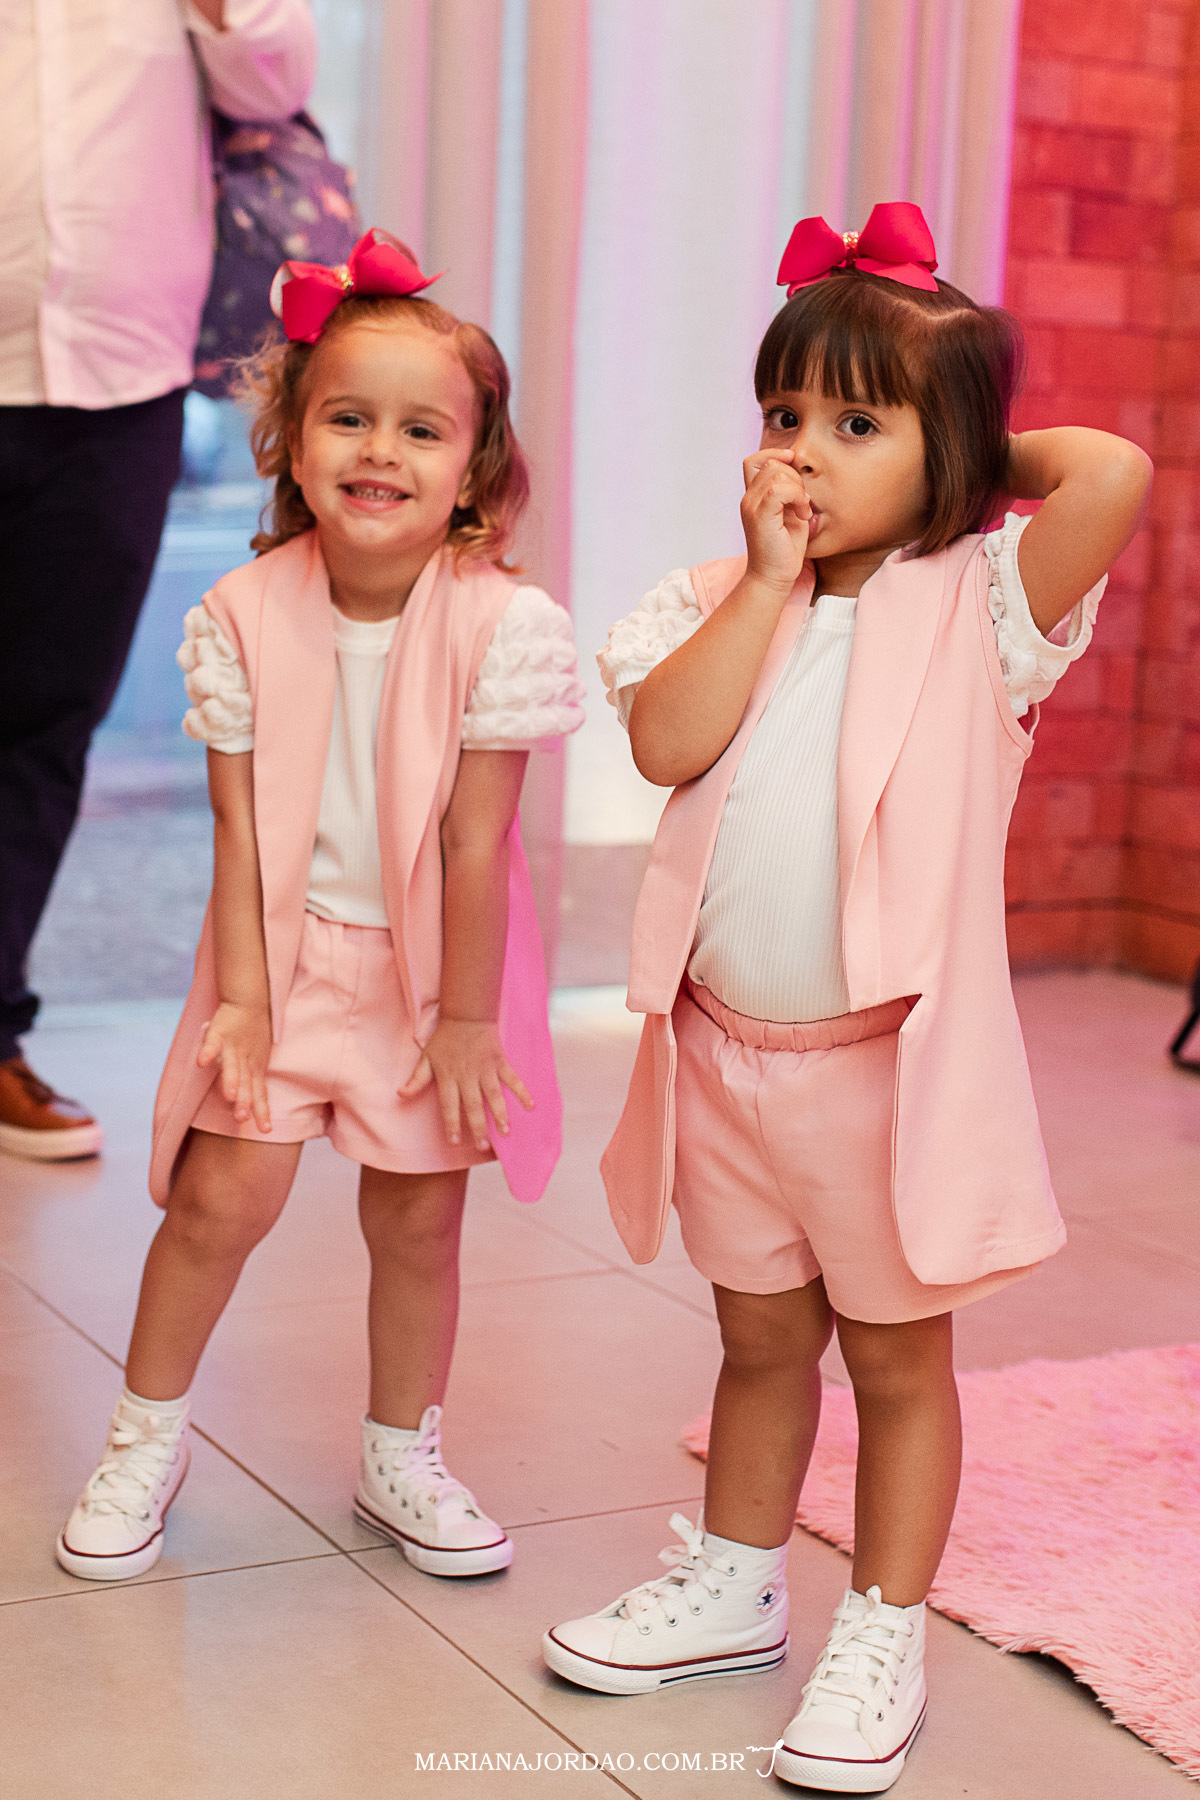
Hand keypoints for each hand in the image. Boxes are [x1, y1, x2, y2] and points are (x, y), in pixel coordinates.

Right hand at [197, 1002, 271, 1131]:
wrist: (249, 1001)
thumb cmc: (253, 1036)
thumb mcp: (257, 1062)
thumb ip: (250, 1083)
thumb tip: (246, 1109)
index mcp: (254, 1070)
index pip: (259, 1094)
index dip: (262, 1111)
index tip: (266, 1131)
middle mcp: (245, 1062)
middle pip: (245, 1084)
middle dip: (243, 1100)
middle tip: (241, 1117)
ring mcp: (233, 1047)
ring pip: (231, 1066)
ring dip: (229, 1080)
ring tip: (228, 1095)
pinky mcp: (219, 1033)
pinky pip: (212, 1043)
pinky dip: (207, 1052)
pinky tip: (202, 1062)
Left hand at [399, 1018, 533, 1151]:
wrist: (466, 1014)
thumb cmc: (445, 1038)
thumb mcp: (427, 1058)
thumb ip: (417, 1079)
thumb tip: (400, 1095)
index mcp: (448, 1076)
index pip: (449, 1105)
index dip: (451, 1123)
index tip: (454, 1141)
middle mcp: (467, 1076)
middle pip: (473, 1105)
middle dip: (478, 1127)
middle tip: (483, 1146)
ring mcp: (485, 1069)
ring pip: (494, 1095)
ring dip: (500, 1114)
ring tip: (506, 1132)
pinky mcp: (500, 1061)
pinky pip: (513, 1078)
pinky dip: (522, 1091)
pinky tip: (531, 1106)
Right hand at [741, 449, 812, 591]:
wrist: (774, 577)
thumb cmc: (784, 549)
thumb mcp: (790, 513)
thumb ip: (790, 491)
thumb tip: (798, 469)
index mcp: (753, 497)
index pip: (754, 460)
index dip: (774, 455)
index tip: (794, 470)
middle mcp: (748, 499)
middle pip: (771, 463)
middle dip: (794, 477)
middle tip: (801, 503)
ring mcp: (751, 506)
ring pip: (776, 473)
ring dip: (797, 489)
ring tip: (801, 511)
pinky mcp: (759, 515)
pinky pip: (779, 489)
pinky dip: (797, 497)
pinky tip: (802, 515)